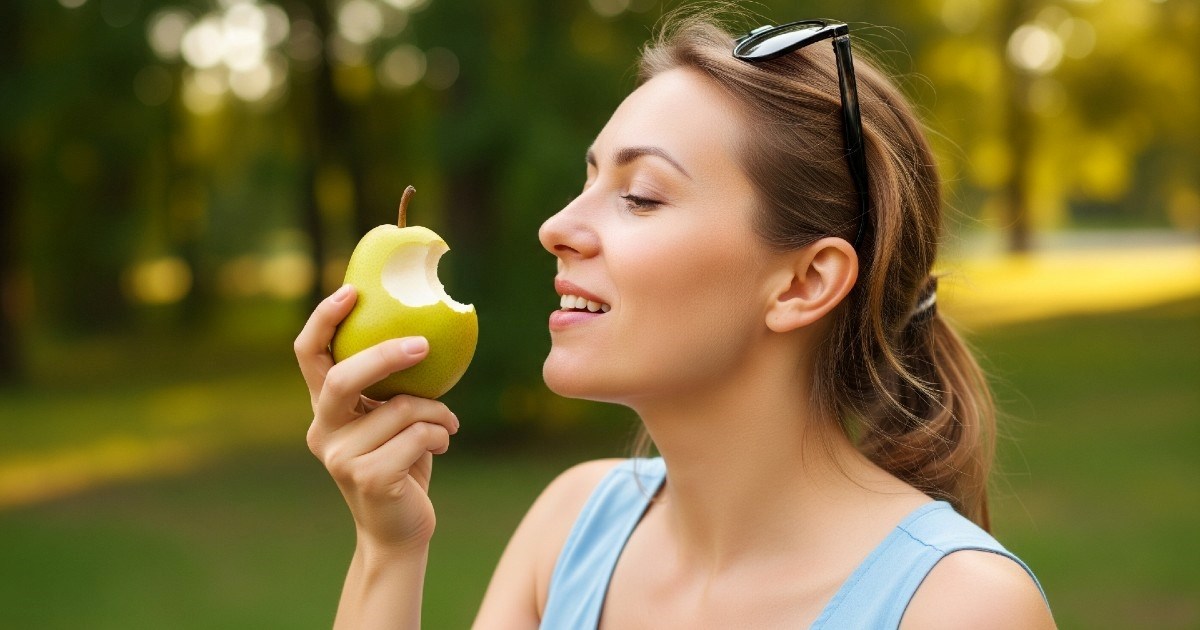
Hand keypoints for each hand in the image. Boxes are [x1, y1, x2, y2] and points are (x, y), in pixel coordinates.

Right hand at [295, 285, 459, 551]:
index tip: (352, 291)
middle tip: (422, 345)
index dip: (324, 319)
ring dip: (437, 412)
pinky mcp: (367, 478)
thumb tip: (428, 331)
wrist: (399, 528)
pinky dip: (440, 435)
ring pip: (399, 409)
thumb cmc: (402, 462)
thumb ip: (393, 386)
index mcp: (325, 408)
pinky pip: (417, 437)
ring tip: (447, 423)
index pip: (309, 355)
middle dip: (385, 356)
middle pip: (342, 378)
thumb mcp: (393, 418)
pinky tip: (443, 446)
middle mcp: (323, 430)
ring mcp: (340, 457)